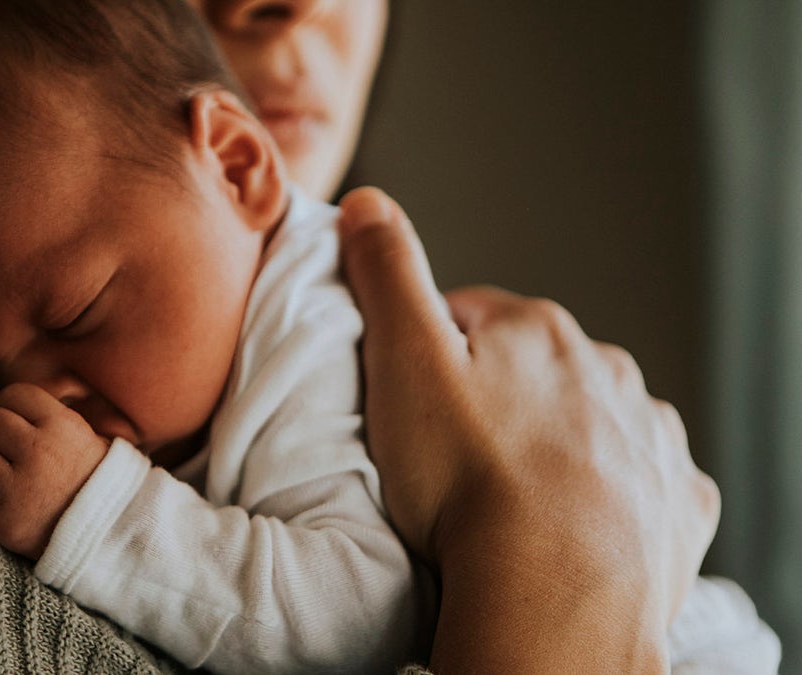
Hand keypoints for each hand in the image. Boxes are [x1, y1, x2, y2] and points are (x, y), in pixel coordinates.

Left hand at [0, 383, 109, 558]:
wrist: (115, 536)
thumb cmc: (99, 483)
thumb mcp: (90, 437)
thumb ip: (53, 418)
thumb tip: (16, 402)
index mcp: (62, 426)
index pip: (13, 395)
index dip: (10, 407)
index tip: (16, 423)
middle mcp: (39, 453)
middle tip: (6, 451)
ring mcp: (21, 490)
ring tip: (1, 476)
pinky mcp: (6, 524)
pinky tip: (7, 503)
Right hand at [337, 187, 718, 670]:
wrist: (553, 589)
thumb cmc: (467, 477)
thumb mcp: (402, 359)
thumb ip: (386, 274)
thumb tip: (367, 202)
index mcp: (538, 330)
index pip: (472, 317)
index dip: (431, 354)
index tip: (410, 401)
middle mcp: (606, 370)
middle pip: (535, 369)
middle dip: (497, 397)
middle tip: (452, 456)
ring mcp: (649, 437)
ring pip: (590, 421)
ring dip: (553, 442)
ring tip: (506, 496)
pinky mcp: (675, 501)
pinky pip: (639, 482)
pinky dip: (607, 493)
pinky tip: (570, 522)